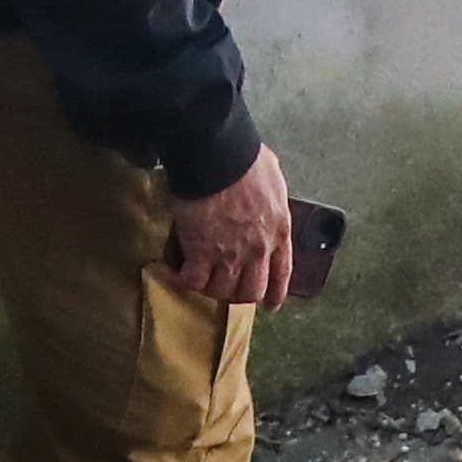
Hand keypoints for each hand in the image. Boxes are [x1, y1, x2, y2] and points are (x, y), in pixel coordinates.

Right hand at [168, 144, 295, 307]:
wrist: (218, 157)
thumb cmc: (246, 158)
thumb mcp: (273, 178)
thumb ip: (271, 196)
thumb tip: (265, 190)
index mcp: (279, 231)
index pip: (282, 273)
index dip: (276, 293)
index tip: (271, 304)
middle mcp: (258, 250)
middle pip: (251, 291)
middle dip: (238, 294)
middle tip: (225, 289)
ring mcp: (230, 255)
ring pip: (222, 291)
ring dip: (210, 288)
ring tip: (199, 279)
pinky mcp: (201, 253)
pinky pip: (193, 281)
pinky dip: (185, 280)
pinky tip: (179, 274)